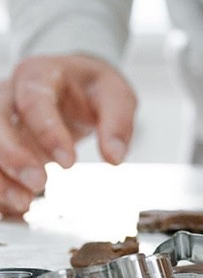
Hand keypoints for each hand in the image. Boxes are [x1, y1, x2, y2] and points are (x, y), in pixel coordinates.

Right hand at [0, 54, 135, 216]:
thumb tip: (115, 156)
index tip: (68, 162)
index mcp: (40, 73)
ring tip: (23, 202)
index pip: (35, 101)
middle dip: (15, 157)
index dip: (48, 133)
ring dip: (0, 177)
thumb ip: (117, 123)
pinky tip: (9, 203)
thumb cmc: (91, 87)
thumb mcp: (115, 95)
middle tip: (39, 183)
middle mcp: (10, 93)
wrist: (76, 85)